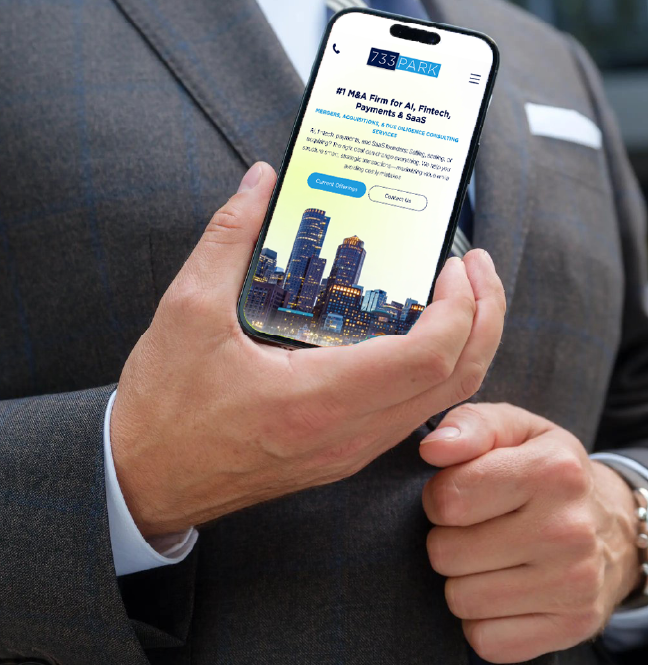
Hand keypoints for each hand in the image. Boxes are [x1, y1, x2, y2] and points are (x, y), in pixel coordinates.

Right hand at [112, 162, 505, 536]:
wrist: (144, 482)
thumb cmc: (163, 408)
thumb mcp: (186, 310)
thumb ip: (229, 237)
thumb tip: (261, 181)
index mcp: (318, 400)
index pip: (430, 358)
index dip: (460, 307)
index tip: (453, 265)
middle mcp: (348, 435)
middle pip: (459, 382)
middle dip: (485, 318)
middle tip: (475, 267)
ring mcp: (351, 452)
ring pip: (445, 402)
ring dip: (466, 344)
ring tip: (457, 292)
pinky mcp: (344, 454)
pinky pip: (413, 412)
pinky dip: (435, 369)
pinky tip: (413, 329)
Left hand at [419, 402, 640, 662]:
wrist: (614, 526)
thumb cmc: (544, 469)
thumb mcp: (515, 430)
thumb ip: (469, 424)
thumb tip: (432, 448)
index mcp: (553, 470)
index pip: (447, 499)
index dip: (440, 497)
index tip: (461, 494)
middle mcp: (569, 529)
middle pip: (445, 553)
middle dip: (448, 540)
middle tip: (477, 529)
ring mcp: (575, 583)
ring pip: (460, 600)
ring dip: (463, 581)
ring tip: (491, 558)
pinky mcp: (573, 626)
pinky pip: (485, 640)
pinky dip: (484, 621)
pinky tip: (506, 592)